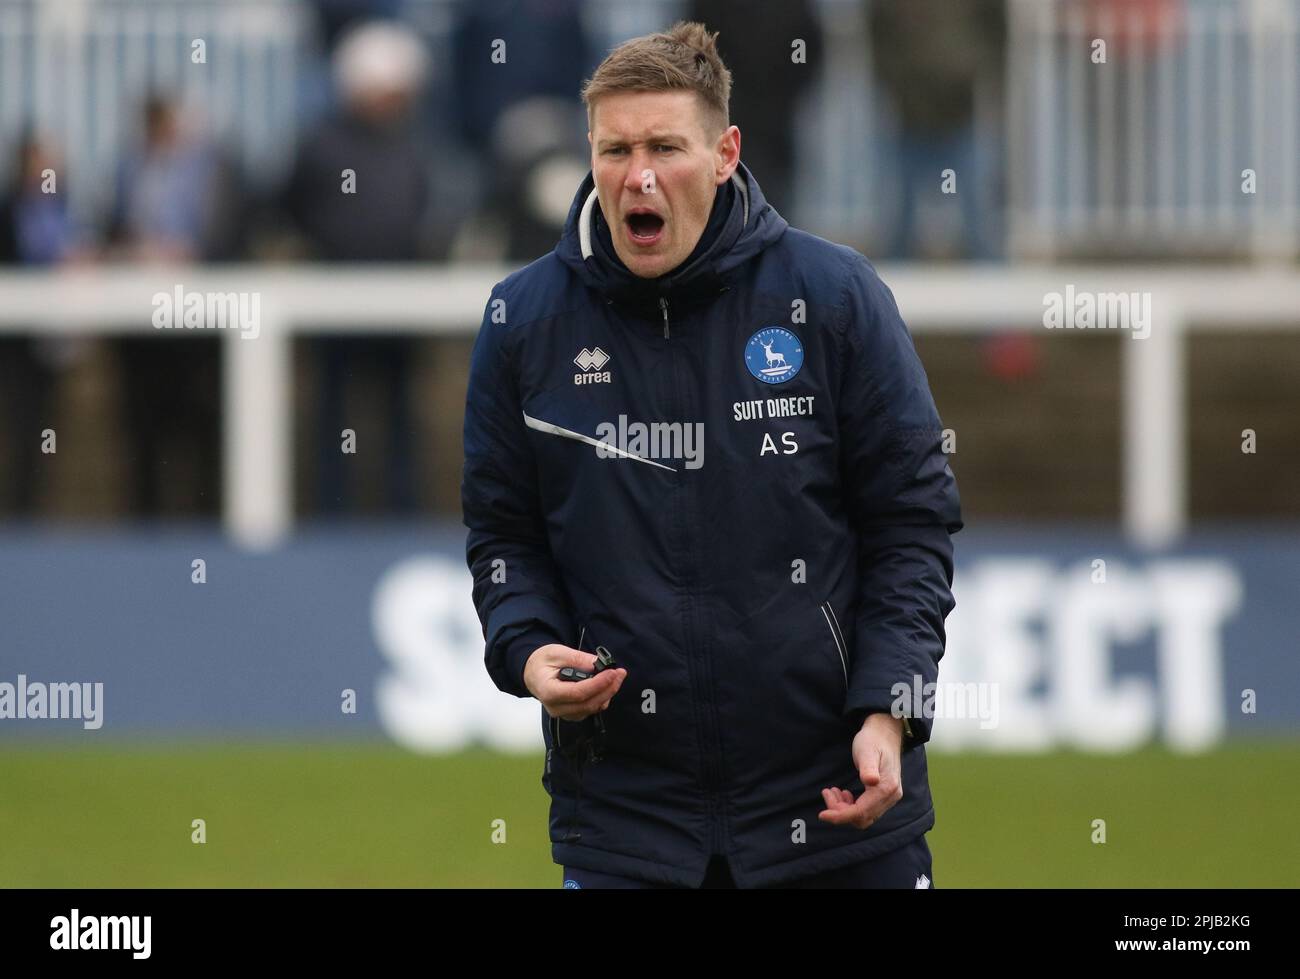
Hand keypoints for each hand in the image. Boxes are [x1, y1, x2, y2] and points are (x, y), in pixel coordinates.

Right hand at [523, 643, 627, 720]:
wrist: (533, 673)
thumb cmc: (542, 662)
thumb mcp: (556, 652)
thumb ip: (576, 658)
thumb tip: (596, 663)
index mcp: (548, 691)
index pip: (578, 693)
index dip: (598, 684)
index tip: (611, 672)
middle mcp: (556, 707)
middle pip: (588, 703)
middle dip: (608, 688)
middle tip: (620, 673)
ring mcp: (564, 713)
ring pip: (591, 708)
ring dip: (607, 693)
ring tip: (616, 676)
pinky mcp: (571, 713)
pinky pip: (590, 709)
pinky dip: (602, 698)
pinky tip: (606, 685)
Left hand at [818, 713, 903, 829]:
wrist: (884, 733)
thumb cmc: (873, 740)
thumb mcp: (867, 751)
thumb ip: (868, 767)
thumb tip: (871, 781)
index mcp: (887, 787)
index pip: (861, 812)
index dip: (840, 816)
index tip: (822, 814)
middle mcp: (891, 797)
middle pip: (862, 817)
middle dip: (841, 811)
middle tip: (827, 793)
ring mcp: (889, 798)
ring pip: (864, 816)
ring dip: (845, 809)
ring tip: (833, 791)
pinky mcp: (884, 796)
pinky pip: (867, 810)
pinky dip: (851, 806)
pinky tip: (843, 793)